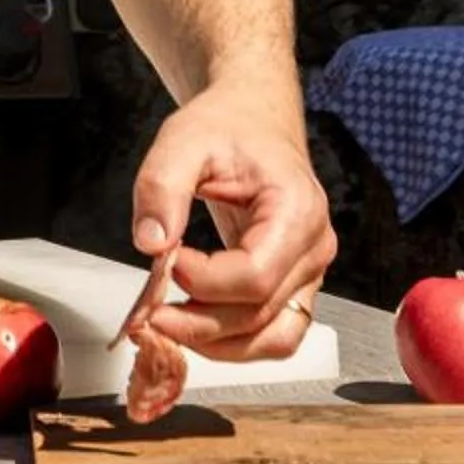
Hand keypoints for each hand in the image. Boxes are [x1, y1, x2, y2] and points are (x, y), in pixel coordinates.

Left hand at [127, 76, 335, 366]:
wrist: (252, 119)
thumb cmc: (225, 126)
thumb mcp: (182, 140)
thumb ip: (162, 187)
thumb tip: (152, 244)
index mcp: (297, 209)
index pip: (255, 275)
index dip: (204, 282)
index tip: (165, 264)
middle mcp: (315, 247)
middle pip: (261, 314)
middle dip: (200, 324)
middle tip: (149, 314)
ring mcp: (311, 272)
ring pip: (274, 338)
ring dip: (218, 344)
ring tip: (168, 325)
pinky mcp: (296, 285)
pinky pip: (275, 333)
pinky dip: (235, 342)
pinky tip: (194, 325)